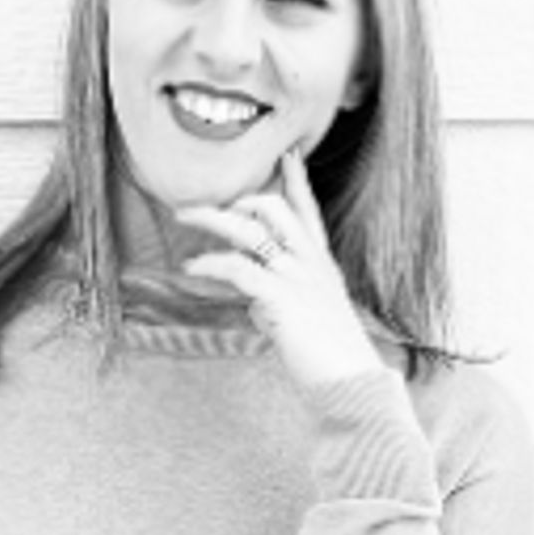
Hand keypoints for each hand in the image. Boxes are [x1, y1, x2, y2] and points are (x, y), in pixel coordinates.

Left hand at [177, 147, 384, 390]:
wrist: (350, 381)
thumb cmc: (330, 355)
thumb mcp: (310, 315)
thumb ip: (282, 299)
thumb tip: (256, 302)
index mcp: (320, 263)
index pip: (308, 210)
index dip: (296, 180)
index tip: (288, 153)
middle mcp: (310, 262)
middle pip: (272, 207)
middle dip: (235, 199)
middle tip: (203, 203)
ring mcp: (296, 277)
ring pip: (249, 230)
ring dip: (211, 218)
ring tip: (183, 216)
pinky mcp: (281, 298)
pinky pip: (238, 267)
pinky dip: (210, 262)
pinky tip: (192, 266)